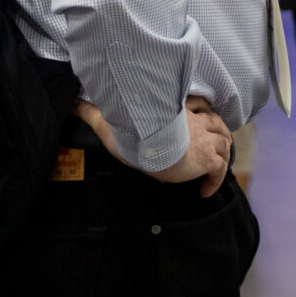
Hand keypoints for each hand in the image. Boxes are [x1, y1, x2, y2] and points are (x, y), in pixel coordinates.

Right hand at [76, 96, 232, 190]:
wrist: (148, 143)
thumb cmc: (129, 130)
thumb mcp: (109, 119)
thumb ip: (91, 111)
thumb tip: (71, 104)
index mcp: (175, 110)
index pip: (197, 104)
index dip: (200, 112)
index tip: (197, 119)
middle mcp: (194, 122)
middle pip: (216, 121)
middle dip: (216, 132)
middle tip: (210, 146)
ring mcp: (204, 140)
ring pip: (224, 142)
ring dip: (221, 153)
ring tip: (211, 167)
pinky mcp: (208, 159)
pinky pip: (220, 169)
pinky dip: (217, 180)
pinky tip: (206, 191)